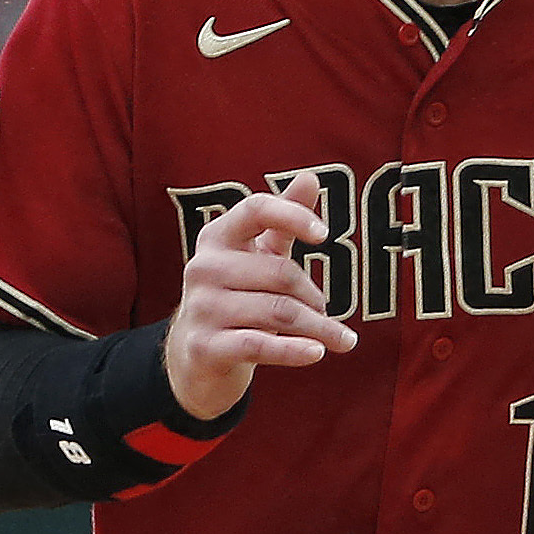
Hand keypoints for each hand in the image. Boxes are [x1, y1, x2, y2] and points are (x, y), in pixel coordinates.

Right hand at [164, 174, 354, 419]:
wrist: (196, 356)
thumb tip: (310, 178)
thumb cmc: (237, 297)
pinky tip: (318, 353)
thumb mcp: (258, 257)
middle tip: (325, 312)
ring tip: (337, 339)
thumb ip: (283, 222)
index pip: (257, 209)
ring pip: (278, 312)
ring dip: (318, 328)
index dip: (293, 216)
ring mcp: (201, 308)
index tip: (325, 234)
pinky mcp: (204, 347)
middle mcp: (204, 267)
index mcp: (217, 237)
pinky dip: (294, 350)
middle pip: (281, 273)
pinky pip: (259, 345)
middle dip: (314, 296)